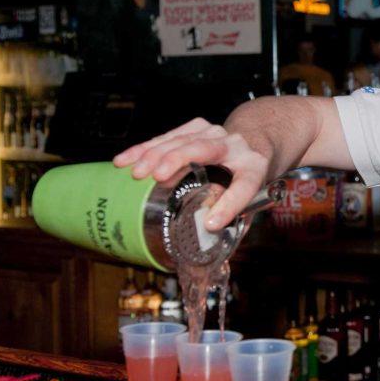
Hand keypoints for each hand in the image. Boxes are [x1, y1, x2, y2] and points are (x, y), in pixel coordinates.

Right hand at [112, 117, 270, 230]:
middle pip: (207, 149)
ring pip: (182, 140)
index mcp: (254, 169)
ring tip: (136, 173)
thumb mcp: (250, 200)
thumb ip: (233, 222)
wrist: (253, 142)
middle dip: (180, 160)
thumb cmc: (246, 177)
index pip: (244, 186)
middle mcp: (236, 146)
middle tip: (158, 177)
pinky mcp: (197, 127)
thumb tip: (215, 253)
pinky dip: (144, 148)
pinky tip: (126, 160)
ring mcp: (215, 133)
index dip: (229, 205)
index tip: (211, 223)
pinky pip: (168, 136)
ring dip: (156, 154)